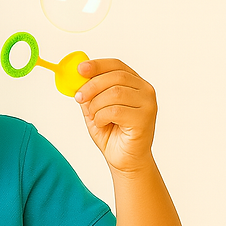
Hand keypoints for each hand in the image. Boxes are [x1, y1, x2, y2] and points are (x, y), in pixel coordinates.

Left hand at [75, 59, 157, 173]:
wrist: (125, 161)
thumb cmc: (112, 134)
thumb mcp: (95, 109)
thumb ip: (89, 93)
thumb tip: (77, 77)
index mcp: (135, 83)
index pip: (117, 65)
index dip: (98, 65)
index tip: (80, 69)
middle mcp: (145, 90)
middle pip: (115, 77)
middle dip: (92, 86)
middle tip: (78, 97)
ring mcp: (148, 104)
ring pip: (115, 93)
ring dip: (96, 105)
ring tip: (94, 117)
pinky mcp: (144, 119)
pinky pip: (116, 110)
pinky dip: (102, 117)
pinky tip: (103, 124)